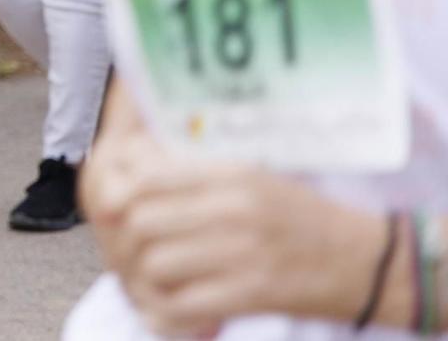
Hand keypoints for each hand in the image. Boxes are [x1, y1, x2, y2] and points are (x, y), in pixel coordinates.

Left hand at [85, 95, 383, 333]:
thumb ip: (192, 173)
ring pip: (155, 262)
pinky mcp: (254, 293)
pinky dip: (170, 310)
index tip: (117, 211)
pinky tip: (176, 307)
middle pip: (140, 220)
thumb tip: (130, 173)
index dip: (119, 194)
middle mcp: (232, 208)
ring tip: (153, 281)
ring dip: (146, 277)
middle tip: (130, 254)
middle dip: (126, 240)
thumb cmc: (300, 216)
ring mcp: (243, 252)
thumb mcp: (250, 175)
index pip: (145, 176)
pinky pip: (184, 304)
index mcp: (229, 173)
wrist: (366, 261)